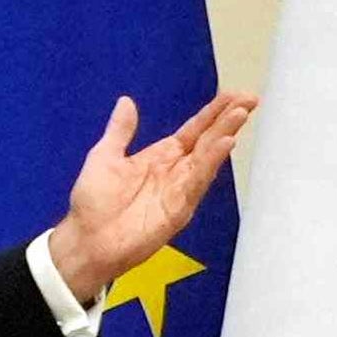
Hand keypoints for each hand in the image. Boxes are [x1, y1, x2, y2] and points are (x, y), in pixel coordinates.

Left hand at [49, 88, 256, 299]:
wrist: (87, 240)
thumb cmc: (93, 204)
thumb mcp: (104, 157)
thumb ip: (120, 130)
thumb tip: (126, 102)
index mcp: (160, 157)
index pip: (194, 130)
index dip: (213, 113)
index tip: (232, 96)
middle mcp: (176, 171)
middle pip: (209, 140)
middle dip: (229, 119)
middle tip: (249, 99)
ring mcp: (180, 189)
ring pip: (208, 157)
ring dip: (225, 135)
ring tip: (240, 114)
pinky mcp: (180, 208)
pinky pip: (198, 181)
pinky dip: (212, 161)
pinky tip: (225, 145)